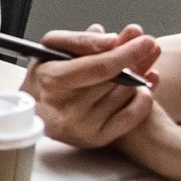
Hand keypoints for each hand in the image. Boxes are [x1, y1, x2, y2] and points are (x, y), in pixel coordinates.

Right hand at [21, 24, 162, 148]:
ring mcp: (81, 127)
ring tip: (130, 70)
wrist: (34, 108)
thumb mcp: (52, 48)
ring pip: (125, 95)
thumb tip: (112, 41)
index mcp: (51, 80)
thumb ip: (81, 40)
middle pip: (116, 80)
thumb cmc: (45, 75)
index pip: (99, 67)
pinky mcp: (94, 139)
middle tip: (146, 49)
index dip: (125, 53)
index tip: (145, 40)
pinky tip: (139, 90)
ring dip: (135, 79)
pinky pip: (130, 117)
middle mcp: (65, 108)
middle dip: (134, 62)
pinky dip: (141, 101)